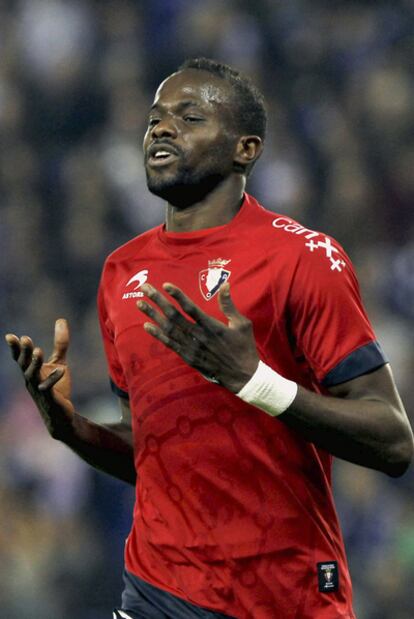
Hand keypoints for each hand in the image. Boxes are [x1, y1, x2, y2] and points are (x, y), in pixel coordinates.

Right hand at [5, 319, 74, 439]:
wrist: (62, 415)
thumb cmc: (57, 388)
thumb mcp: (59, 362)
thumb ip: (60, 344)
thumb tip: (60, 320)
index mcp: (31, 371)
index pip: (20, 358)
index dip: (14, 348)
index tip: (9, 336)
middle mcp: (31, 380)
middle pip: (24, 364)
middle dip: (24, 352)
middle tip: (24, 339)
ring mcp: (39, 389)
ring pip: (33, 375)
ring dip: (35, 363)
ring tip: (38, 351)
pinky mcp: (50, 398)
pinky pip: (49, 388)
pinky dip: (53, 378)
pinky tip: (61, 370)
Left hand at [137, 282, 258, 392]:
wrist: (242, 376)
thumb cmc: (244, 348)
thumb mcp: (241, 324)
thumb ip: (229, 305)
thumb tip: (225, 285)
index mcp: (211, 326)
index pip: (190, 308)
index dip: (177, 296)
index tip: (165, 285)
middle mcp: (198, 336)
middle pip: (174, 316)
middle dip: (158, 301)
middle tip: (145, 289)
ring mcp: (191, 348)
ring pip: (168, 329)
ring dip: (153, 315)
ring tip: (140, 304)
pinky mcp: (188, 357)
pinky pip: (170, 344)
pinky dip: (158, 335)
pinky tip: (147, 325)